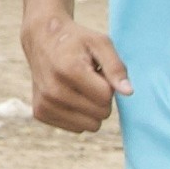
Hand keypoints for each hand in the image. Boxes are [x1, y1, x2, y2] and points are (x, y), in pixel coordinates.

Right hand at [21, 21, 127, 135]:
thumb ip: (116, 67)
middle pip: (100, 113)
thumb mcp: (100, 43)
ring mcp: (45, 104)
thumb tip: (128, 92)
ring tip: (79, 87)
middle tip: (89, 79)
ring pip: (90, 126)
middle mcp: (53, 90)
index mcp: (69, 70)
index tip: (97, 70)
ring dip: (91, 109)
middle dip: (101, 97)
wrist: (41, 40)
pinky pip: (76, 128)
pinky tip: (69, 95)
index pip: (106, 96)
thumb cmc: (76, 41)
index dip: (108, 83)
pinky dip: (78, 114)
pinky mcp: (40, 113)